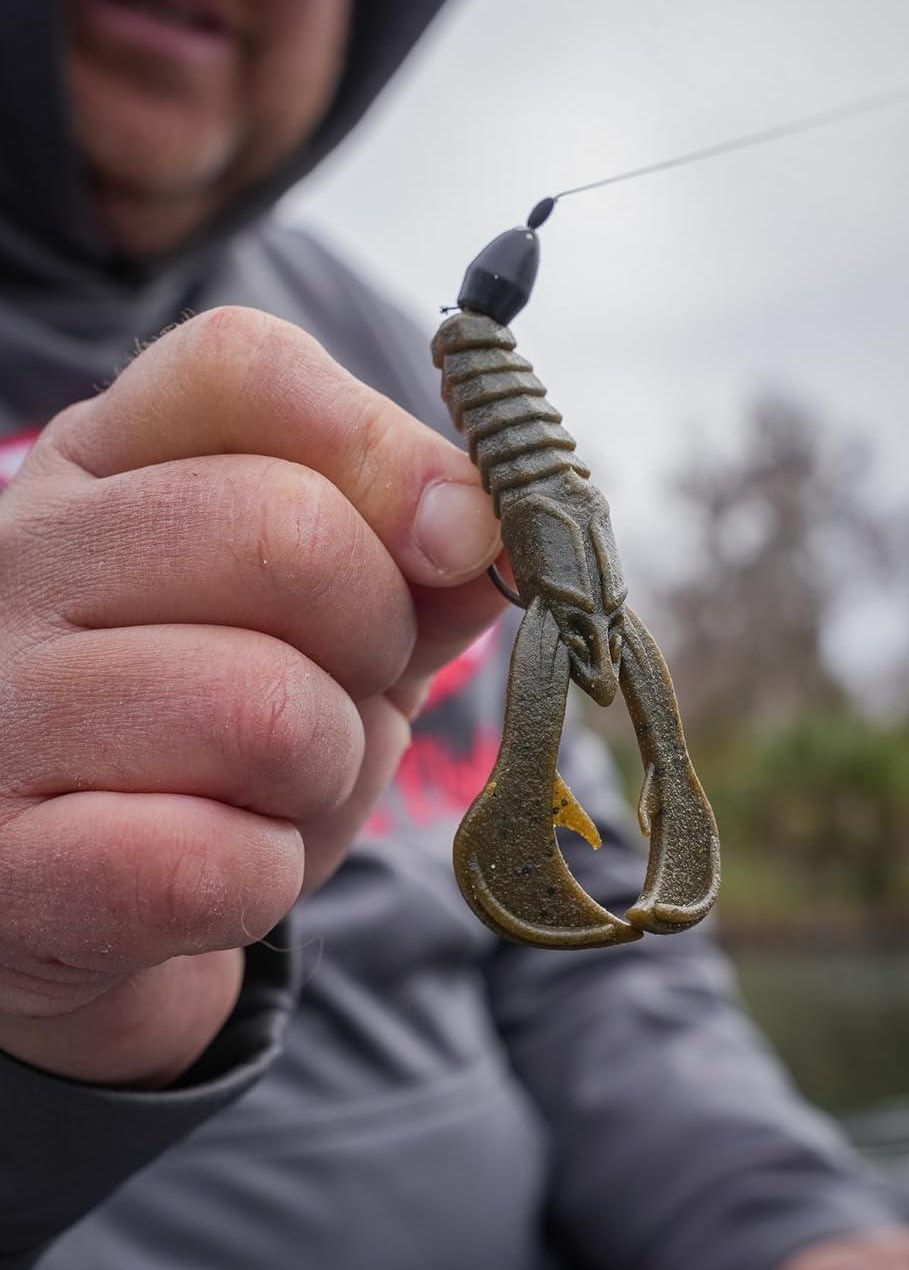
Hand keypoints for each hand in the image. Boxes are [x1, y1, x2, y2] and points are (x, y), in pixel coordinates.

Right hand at [0, 307, 502, 1087]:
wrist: (75, 902)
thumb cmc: (211, 742)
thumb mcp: (318, 623)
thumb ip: (409, 565)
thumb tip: (498, 529)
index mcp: (100, 468)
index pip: (243, 367)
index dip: (387, 448)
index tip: (455, 541)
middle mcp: (22, 563)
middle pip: (282, 532)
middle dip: (376, 638)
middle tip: (344, 694)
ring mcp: (1, 713)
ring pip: (265, 711)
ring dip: (324, 776)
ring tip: (270, 792)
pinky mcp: (12, 868)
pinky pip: (213, 862)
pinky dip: (264, 880)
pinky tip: (216, 872)